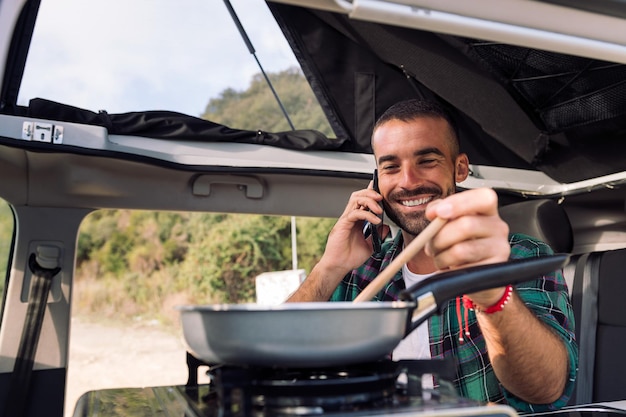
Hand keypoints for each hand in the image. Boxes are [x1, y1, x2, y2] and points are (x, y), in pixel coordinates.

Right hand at [318, 182, 384, 274]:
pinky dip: (367, 215)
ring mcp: (346, 219)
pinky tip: (376, 221)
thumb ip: (377, 235)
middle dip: (370, 193)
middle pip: (358, 195)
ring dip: (369, 200)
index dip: (370, 193)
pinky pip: (355, 213)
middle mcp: (350, 217)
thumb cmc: (350, 258)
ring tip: (379, 209)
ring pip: (355, 199)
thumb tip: (386, 226)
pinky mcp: (343, 224)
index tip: (381, 190)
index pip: (362, 202)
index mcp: (355, 220)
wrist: (339, 267)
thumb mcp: (370, 245)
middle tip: (381, 198)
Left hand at [424, 188, 510, 305]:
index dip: (459, 203)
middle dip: (439, 237)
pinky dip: (449, 271)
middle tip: (430, 246)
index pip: (484, 198)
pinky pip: (463, 270)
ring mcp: (500, 249)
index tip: (439, 213)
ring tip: (439, 258)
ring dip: (441, 257)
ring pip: (461, 250)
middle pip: (466, 226)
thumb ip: (439, 210)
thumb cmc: (459, 242)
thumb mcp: (449, 222)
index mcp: (487, 210)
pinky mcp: (494, 269)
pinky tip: (450, 269)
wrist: (472, 272)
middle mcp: (498, 227)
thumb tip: (433, 212)